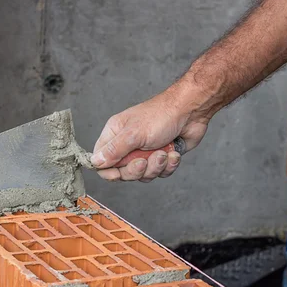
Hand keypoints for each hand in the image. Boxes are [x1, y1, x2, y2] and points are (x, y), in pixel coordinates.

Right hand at [91, 78, 209, 181]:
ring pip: (143, 175)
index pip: (101, 160)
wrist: (191, 112)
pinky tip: (173, 153)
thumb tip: (95, 162)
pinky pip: (160, 173)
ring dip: (156, 166)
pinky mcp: (161, 157)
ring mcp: (145, 152)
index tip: (117, 174)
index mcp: (115, 134)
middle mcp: (128, 144)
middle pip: (122, 172)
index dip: (108, 171)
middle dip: (136, 170)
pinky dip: (168, 165)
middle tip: (145, 159)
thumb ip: (113, 150)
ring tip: (164, 152)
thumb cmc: (161, 116)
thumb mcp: (134, 134)